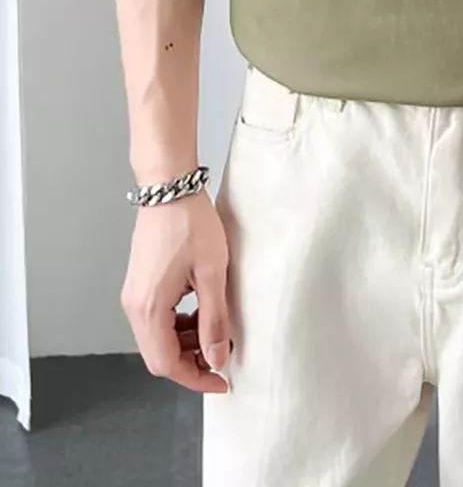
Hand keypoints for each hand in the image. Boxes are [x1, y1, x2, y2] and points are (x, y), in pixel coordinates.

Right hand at [120, 188, 230, 392]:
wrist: (169, 187)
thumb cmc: (191, 224)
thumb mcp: (212, 273)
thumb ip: (214, 320)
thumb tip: (216, 359)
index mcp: (149, 309)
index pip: (167, 364)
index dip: (196, 378)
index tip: (222, 380)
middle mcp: (134, 306)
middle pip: (159, 354)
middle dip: (192, 360)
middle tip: (223, 353)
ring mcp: (135, 294)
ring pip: (159, 337)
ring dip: (187, 341)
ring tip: (217, 329)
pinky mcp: (141, 283)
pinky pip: (158, 317)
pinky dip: (180, 323)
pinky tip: (202, 309)